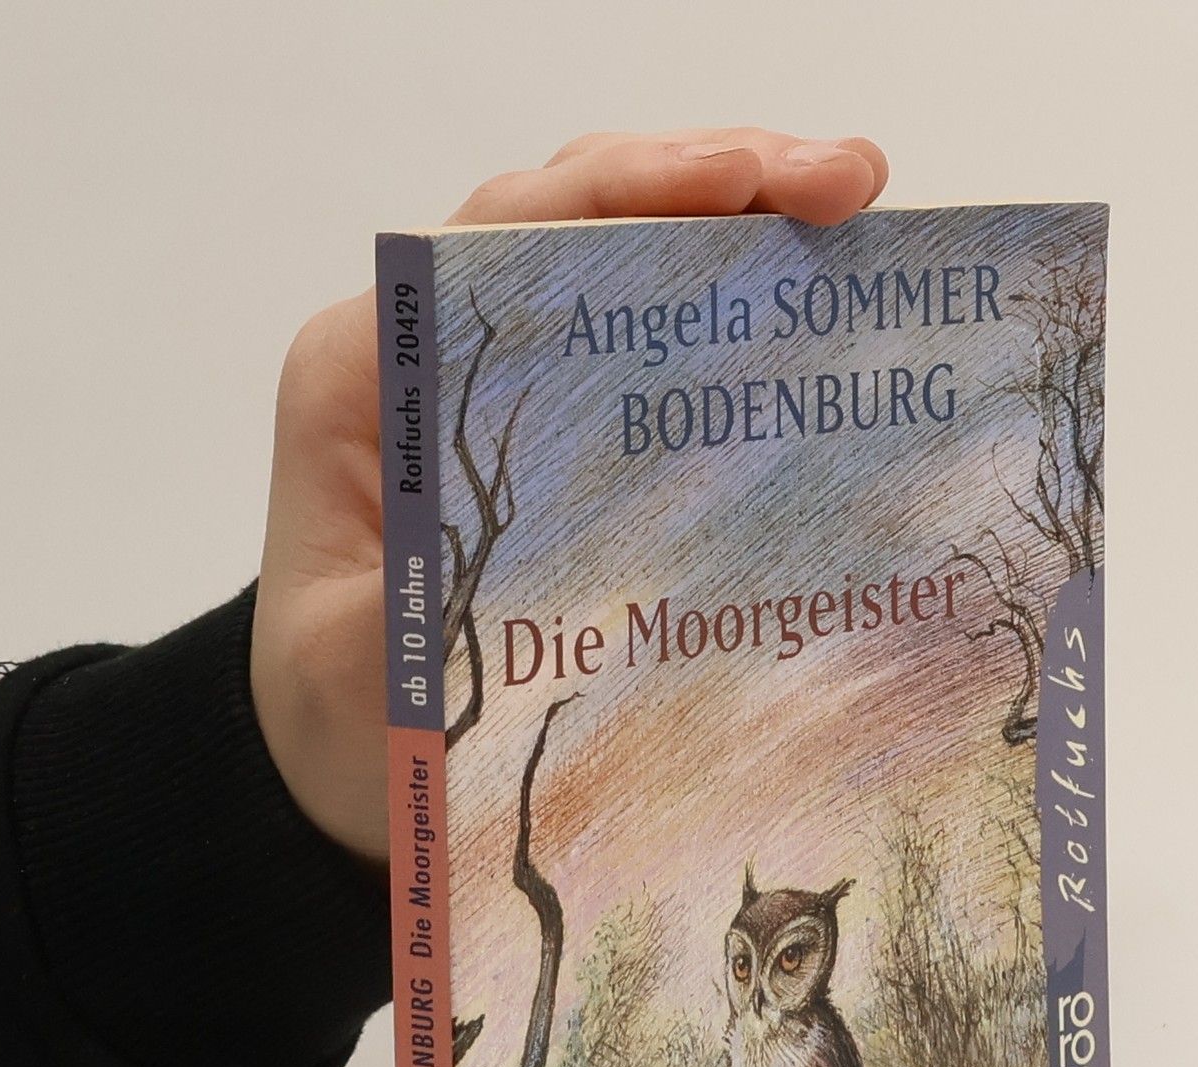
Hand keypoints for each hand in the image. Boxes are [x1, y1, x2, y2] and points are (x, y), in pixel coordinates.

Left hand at [251, 129, 889, 863]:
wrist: (342, 757)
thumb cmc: (335, 707)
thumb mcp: (352, 672)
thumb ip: (406, 615)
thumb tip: (502, 569)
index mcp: (370, 371)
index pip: (508, 231)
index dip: (633, 187)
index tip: (747, 183)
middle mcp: (434, 347)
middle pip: (584, 214)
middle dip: (721, 179)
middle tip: (850, 184)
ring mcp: (504, 381)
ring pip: (628, 256)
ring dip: (745, 224)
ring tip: (861, 211)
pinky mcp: (558, 431)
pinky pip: (653, 343)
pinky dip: (738, 311)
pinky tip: (825, 308)